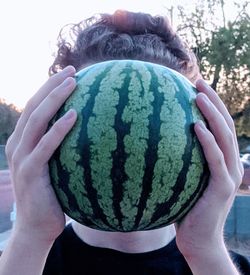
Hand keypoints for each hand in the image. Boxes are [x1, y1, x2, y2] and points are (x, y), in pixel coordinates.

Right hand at [5, 66, 76, 243]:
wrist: (36, 227)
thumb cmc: (51, 195)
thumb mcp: (54, 167)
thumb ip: (61, 149)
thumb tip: (87, 134)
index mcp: (23, 141)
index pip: (35, 107)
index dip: (49, 87)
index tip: (69, 73)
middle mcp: (18, 145)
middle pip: (34, 107)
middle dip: (51, 85)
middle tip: (72, 70)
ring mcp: (21, 158)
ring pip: (36, 121)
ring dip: (54, 99)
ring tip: (73, 82)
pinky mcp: (30, 173)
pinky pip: (45, 146)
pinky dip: (58, 129)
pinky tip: (74, 115)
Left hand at [175, 79, 243, 256]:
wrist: (198, 240)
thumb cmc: (184, 210)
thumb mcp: (179, 182)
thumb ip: (174, 164)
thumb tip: (148, 146)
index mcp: (219, 161)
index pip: (217, 127)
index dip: (210, 106)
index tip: (194, 87)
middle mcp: (228, 164)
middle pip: (224, 125)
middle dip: (214, 101)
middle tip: (199, 81)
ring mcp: (228, 175)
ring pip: (225, 137)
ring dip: (213, 114)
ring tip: (200, 95)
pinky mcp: (223, 188)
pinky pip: (215, 160)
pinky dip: (208, 142)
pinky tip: (195, 126)